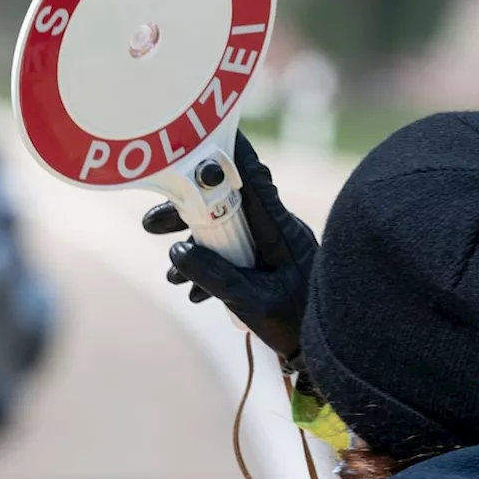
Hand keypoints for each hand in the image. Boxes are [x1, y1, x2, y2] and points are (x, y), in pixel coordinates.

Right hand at [142, 131, 317, 358]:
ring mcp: (271, 245)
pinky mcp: (268, 261)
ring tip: (170, 277)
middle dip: (185, 212)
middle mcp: (275, 228)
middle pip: (224, 203)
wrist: (328, 349)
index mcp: (278, 229)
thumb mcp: (250, 301)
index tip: (199, 129)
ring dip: (193, 247)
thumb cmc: (298, 323)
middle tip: (150, 225)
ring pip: (224, 230)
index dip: (225, 151)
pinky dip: (209, 268)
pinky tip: (193, 293)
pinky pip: (232, 253)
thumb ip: (214, 276)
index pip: (250, 178)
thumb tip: (177, 250)